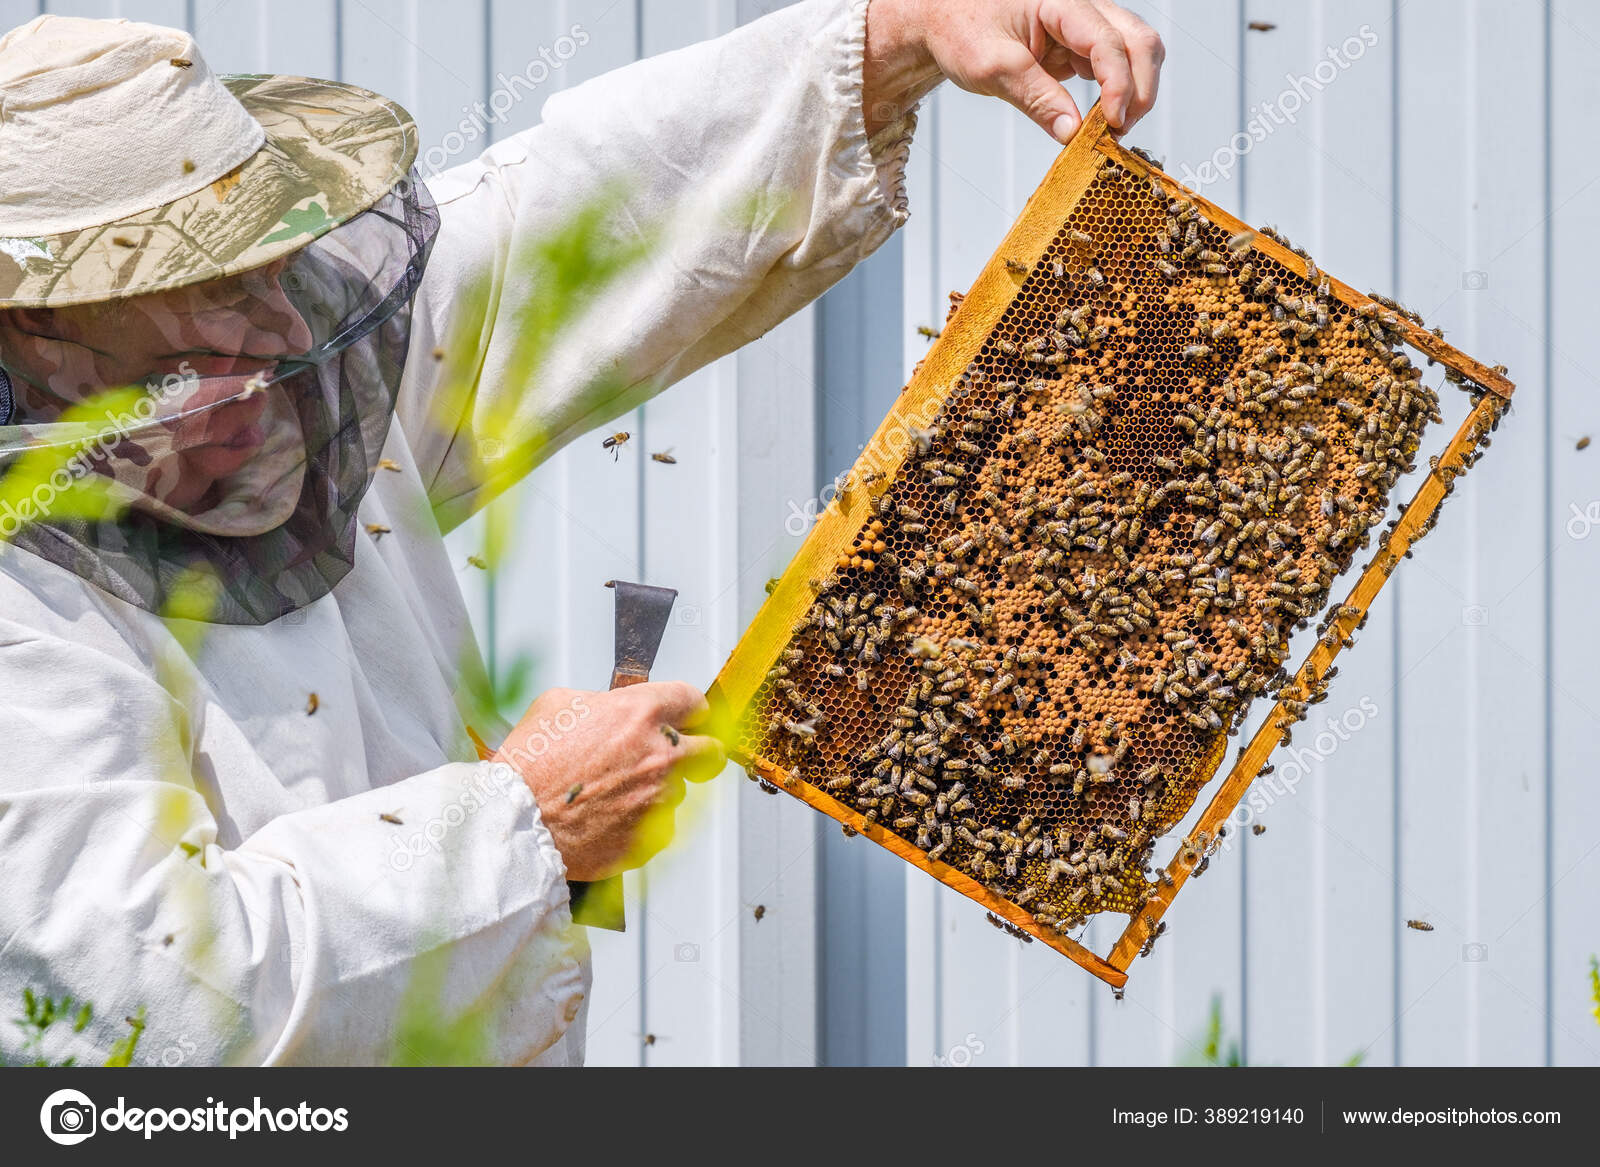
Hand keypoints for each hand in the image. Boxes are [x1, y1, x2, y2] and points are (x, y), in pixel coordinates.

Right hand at [494, 682, 725, 881]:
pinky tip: (609, 819)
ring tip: (614, 795)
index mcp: (642, 713)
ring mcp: (660, 798)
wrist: (515, 822)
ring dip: (657, 792)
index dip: (689, 711)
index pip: (695, 702)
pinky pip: (660, 828)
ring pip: (679, 792)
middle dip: (698, 753)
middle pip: (710, 751)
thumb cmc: (529, 763)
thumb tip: (616, 708)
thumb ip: (603, 702)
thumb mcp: (559, 704)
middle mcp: (661, 754)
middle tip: (675, 759)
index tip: (686, 720)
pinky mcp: (651, 837)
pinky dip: (642, 825)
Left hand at [864, 0, 1163, 141]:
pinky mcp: (1079, 45)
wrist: (945, 21)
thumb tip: (1072, 133)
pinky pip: (1113, 66)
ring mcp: (1084, 26)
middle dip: (1140, 87)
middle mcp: (1082, 8)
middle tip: (1120, 130)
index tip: (1112, 123)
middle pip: (1138, 40)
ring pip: (1135, 51)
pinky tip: (1101, 119)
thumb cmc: (962, 30)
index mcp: (1060, 2)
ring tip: (1112, 128)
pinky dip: (1116, 93)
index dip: (1118, 84)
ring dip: (1134, 90)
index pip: (1107, 40)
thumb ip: (1035, 98)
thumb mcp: (992, 67)